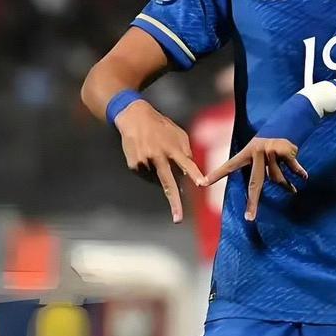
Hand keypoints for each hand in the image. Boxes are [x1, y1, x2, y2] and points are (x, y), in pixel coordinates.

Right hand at [115, 100, 206, 222]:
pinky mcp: (134, 165)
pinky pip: (146, 176)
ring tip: (155, 153)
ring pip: (157, 179)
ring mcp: (145, 162)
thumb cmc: (161, 126)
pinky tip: (146, 155)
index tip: (202, 184)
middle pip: (168, 182)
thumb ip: (185, 152)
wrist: (134, 117)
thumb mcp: (178, 134)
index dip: (194, 174)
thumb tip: (189, 173)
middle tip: (178, 219)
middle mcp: (159, 156)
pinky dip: (150, 171)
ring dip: (160, 174)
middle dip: (174, 201)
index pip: (187, 163)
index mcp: (173, 147)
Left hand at [206, 137, 307, 220]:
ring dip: (286, 186)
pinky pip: (293, 168)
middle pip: (255, 183)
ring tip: (293, 191)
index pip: (229, 166)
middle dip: (253, 202)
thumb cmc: (269, 145)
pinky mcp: (286, 150)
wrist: (287, 121)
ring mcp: (271, 151)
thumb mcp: (258, 154)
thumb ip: (259, 172)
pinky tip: (304, 178)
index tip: (202, 183)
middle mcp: (257, 152)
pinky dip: (299, 173)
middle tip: (250, 218)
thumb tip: (260, 194)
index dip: (215, 175)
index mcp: (247, 152)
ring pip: (277, 178)